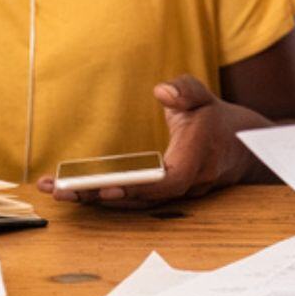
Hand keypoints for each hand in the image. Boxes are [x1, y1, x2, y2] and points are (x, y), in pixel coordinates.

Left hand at [38, 75, 264, 208]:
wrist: (239, 147)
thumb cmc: (214, 118)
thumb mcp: (203, 96)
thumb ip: (185, 90)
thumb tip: (161, 91)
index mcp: (197, 158)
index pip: (169, 182)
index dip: (139, 187)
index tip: (107, 186)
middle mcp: (185, 184)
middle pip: (141, 200)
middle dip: (99, 196)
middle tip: (60, 190)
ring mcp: (173, 196)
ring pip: (133, 205)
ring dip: (94, 200)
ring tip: (55, 190)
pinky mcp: (161, 197)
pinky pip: (132, 203)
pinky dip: (103, 199)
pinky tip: (74, 192)